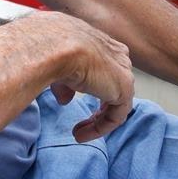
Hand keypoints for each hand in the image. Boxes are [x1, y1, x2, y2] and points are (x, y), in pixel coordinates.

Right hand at [15, 11, 134, 141]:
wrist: (58, 46)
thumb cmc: (53, 46)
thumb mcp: (58, 64)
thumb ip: (65, 84)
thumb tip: (64, 100)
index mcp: (103, 44)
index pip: (105, 70)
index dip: (93, 88)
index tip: (74, 100)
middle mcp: (117, 55)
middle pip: (113, 87)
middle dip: (99, 108)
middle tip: (81, 124)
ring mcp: (123, 72)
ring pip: (116, 103)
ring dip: (97, 121)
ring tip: (78, 133)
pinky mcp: (124, 89)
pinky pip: (116, 116)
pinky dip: (99, 128)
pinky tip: (80, 135)